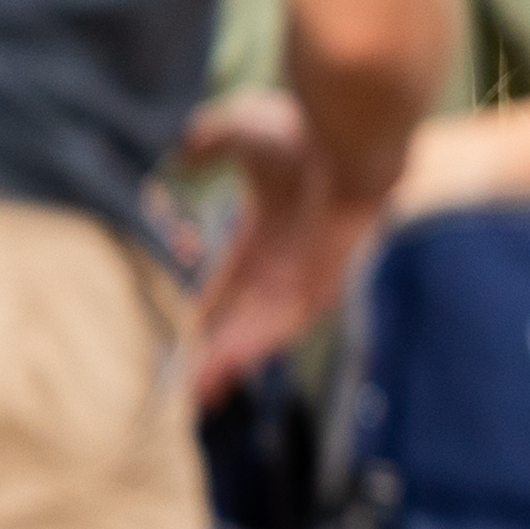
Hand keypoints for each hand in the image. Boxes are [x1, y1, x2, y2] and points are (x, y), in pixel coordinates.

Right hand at [169, 87, 368, 401]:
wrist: (348, 144)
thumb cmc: (301, 133)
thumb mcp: (240, 132)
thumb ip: (209, 141)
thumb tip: (185, 147)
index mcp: (267, 233)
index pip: (229, 284)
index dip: (205, 310)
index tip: (181, 335)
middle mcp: (285, 263)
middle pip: (241, 318)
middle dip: (213, 351)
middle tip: (183, 386)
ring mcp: (304, 279)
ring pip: (258, 333)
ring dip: (226, 362)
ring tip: (195, 397)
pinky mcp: (319, 290)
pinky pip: (279, 331)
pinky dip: (248, 352)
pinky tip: (220, 373)